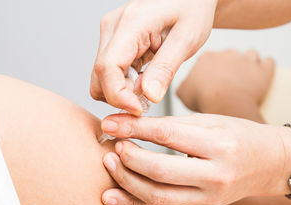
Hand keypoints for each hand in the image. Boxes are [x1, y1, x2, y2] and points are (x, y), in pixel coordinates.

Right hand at [90, 0, 217, 115]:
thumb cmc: (192, 8)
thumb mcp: (187, 38)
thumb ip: (166, 69)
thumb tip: (148, 96)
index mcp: (130, 24)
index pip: (107, 68)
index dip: (118, 96)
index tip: (138, 109)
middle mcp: (113, 27)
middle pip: (99, 77)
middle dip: (121, 96)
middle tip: (149, 97)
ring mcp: (110, 34)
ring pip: (101, 77)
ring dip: (123, 90)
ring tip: (149, 82)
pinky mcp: (113, 41)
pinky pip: (109, 72)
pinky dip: (124, 82)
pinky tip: (144, 76)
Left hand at [100, 113, 290, 204]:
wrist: (267, 164)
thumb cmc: (238, 136)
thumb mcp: (209, 121)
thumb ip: (170, 124)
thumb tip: (128, 125)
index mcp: (219, 146)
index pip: (167, 135)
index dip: (134, 128)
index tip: (111, 123)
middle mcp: (215, 176)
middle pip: (160, 170)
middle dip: (128, 158)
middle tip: (111, 145)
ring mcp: (207, 199)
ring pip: (157, 196)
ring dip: (126, 181)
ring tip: (109, 164)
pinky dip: (132, 204)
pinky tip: (111, 197)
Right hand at [177, 50, 274, 116]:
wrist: (225, 104)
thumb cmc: (203, 99)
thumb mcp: (182, 93)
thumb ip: (183, 85)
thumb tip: (184, 85)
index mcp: (207, 57)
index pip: (209, 59)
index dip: (210, 70)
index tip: (210, 80)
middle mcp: (228, 54)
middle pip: (230, 56)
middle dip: (229, 66)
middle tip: (226, 82)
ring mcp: (247, 60)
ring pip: (250, 55)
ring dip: (248, 64)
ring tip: (244, 78)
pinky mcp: (263, 70)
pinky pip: (268, 62)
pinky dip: (265, 67)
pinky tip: (260, 75)